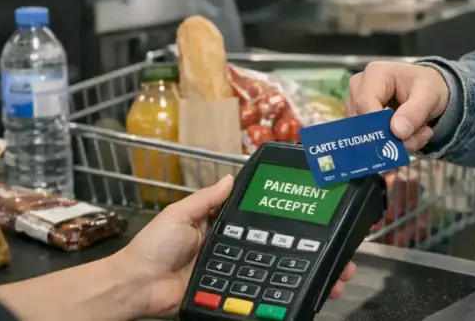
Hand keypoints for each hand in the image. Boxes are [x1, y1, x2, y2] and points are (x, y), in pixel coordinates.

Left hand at [115, 175, 356, 318]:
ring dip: (309, 276)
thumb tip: (232, 176)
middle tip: (341, 254)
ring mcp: (236, 275)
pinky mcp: (231, 297)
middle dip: (314, 252)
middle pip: (282, 249)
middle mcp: (235, 249)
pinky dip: (285, 296)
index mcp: (224, 227)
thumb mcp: (179, 214)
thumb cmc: (151, 247)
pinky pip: (260, 296)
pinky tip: (309, 296)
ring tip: (337, 277)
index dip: (292, 219)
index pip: (265, 220)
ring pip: (279, 274)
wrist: (133, 288)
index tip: (319, 216)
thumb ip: (207, 199)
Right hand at [348, 62, 450, 151]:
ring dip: (395, 143)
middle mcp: (359, 87)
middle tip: (417, 137)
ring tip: (418, 133)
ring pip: (366, 135)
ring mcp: (357, 105)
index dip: (379, 125)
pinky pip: (370, 140)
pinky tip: (410, 136)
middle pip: (362, 122)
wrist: (429, 91)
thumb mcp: (429, 95)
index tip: (402, 137)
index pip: (365, 103)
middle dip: (391, 137)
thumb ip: (415, 112)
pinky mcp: (361, 120)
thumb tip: (397, 131)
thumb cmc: (427, 86)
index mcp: (375, 74)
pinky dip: (393, 145)